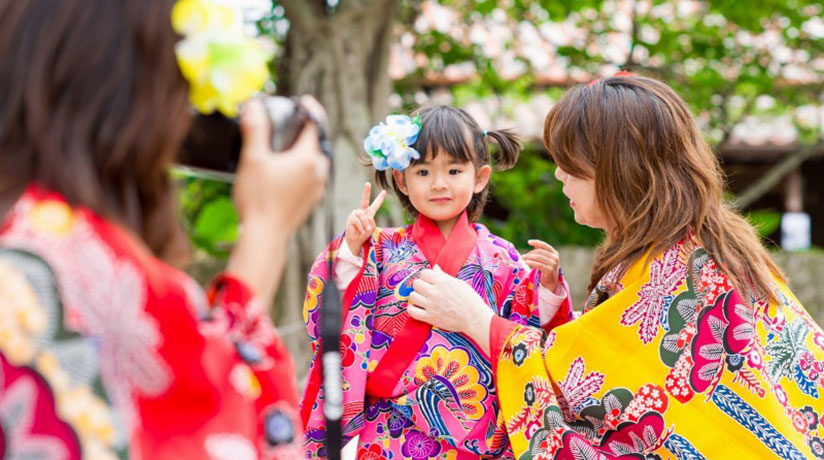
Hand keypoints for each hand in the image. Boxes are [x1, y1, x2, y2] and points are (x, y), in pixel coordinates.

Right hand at [232, 96, 328, 233]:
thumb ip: (255, 129)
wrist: (265, 236)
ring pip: (316, 159)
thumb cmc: (258, 198)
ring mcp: (317, 187)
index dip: (309, 108)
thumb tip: (255, 105)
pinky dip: (303, 165)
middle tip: (293, 121)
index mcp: (308, 158)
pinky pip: (312, 175)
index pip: (316, 123)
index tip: (301, 101)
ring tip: (289, 144)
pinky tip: (287, 168)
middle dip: (307, 129)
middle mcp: (319, 171)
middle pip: (318, 142)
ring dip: (305, 148)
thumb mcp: (252, 159)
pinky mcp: (312, 199)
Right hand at [344, 182, 385, 254]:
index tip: (384, 191)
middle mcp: (362, 211)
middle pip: (364, 200)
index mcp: (369, 212)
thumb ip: (371, 221)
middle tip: (367, 183)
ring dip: (366, 224)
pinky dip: (361, 227)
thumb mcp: (371, 227)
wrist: (356, 240)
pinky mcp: (351, 218)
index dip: (380, 198)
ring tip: (366, 231)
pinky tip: (362, 231)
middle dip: (366, 191)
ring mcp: (356, 213)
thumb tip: (366, 216)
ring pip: (363, 216)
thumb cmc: (364, 233)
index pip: (375, 204)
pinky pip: (358, 221)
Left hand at [408, 266, 493, 351]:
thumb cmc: (469, 299)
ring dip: (416, 297)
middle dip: (420, 286)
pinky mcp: (430, 317)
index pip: (423, 273)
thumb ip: (443, 275)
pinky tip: (418, 308)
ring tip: (423, 299)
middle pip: (416, 283)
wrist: (474, 318)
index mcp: (442, 282)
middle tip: (426, 290)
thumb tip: (434, 268)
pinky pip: (412, 311)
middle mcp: (434, 292)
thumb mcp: (458, 283)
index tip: (429, 281)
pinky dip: (412, 309)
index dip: (426, 276)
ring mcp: (431, 305)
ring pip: (412, 296)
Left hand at [524, 239, 559, 291]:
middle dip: (530, 253)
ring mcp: (553, 264)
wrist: (551, 282)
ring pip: (538, 257)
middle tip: (523, 255)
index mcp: (554, 253)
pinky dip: (531, 262)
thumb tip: (533, 243)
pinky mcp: (549, 270)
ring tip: (523, 258)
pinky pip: (538, 264)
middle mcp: (555, 258)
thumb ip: (541, 252)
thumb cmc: (546, 269)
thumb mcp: (545, 259)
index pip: (545, 245)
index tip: (529, 242)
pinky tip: (526, 262)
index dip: (537, 242)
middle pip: (540, 252)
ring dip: (529, 257)